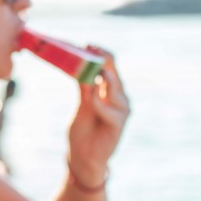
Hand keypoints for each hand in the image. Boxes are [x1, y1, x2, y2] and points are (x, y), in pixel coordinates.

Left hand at [67, 47, 129, 185]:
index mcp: (111, 91)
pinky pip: (110, 110)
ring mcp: (121, 111)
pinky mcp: (119, 125)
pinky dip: (100, 103)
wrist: (83, 157)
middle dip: (103, 60)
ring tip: (91, 71)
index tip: (88, 44)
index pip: (111, 67)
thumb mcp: (82, 104)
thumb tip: (78, 64)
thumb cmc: (83, 130)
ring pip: (114, 88)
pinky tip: (92, 99)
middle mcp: (120, 98)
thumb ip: (84, 87)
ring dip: (102, 78)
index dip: (101, 54)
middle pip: (114, 73)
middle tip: (90, 48)